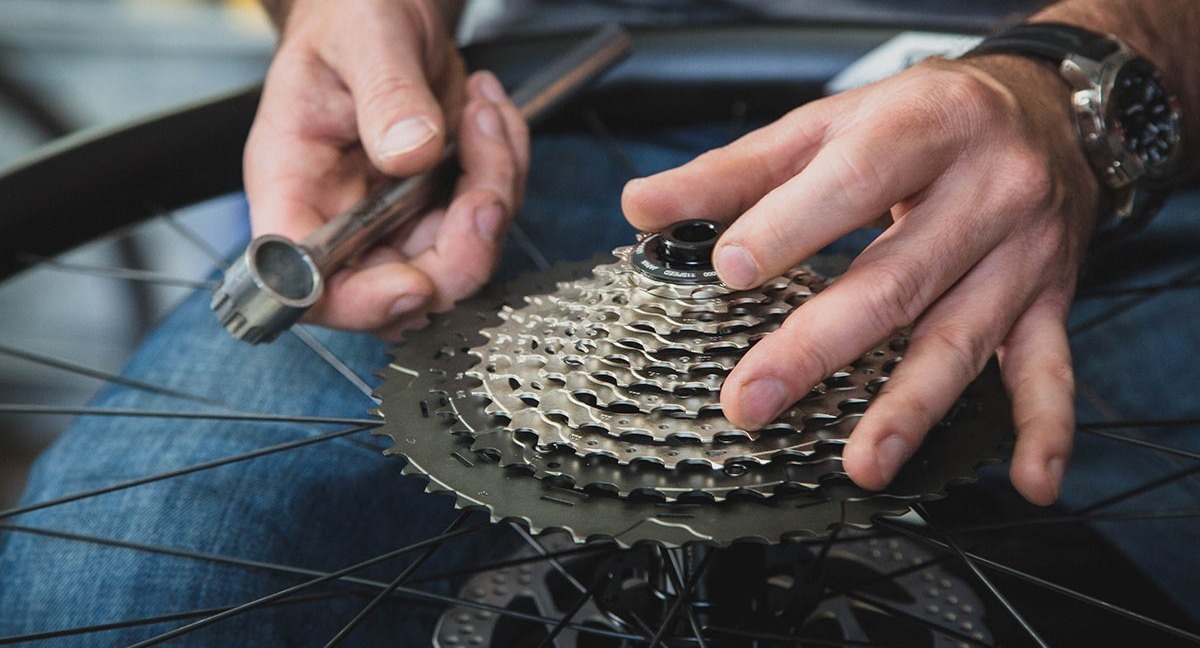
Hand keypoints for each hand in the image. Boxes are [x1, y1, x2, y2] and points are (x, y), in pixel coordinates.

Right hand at [245, 0, 527, 338]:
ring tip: (481, 112)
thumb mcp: (365, 38)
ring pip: (460, 261)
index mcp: (293, 185)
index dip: (362, 303)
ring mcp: (394, 219)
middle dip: (463, 248)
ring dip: (494, 192)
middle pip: (402, 293)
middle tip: (484, 183)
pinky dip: (506, 171)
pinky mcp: (439, 208)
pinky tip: (487, 115)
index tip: (415, 283)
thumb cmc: (350, 15)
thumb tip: (411, 154)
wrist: (386, 4)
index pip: (307, 284)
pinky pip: (488, 221)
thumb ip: (386, 95)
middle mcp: (342, 217)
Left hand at [623, 56, 1099, 505]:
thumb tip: (644, 206)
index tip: (730, 269)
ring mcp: (1024, 255)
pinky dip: (1045, 429)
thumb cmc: (923, 119)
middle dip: (820, 347)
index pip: (854, 181)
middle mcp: (986, 192)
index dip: (791, 227)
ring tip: (863, 464)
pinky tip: (1028, 481)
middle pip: (898, 280)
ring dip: (911, 407)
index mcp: (926, 127)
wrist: (1049, 111)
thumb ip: (735, 170)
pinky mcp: (1050, 301)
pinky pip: (1052, 370)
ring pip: (964, 339)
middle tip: (752, 400)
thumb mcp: (830, 123)